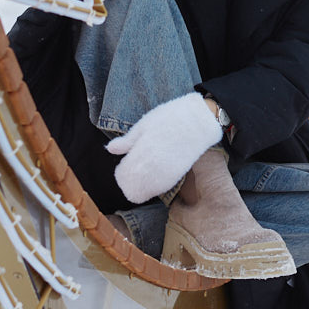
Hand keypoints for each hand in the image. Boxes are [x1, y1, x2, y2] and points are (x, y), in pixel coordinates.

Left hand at [105, 92, 222, 202]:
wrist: (198, 121)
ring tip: (145, 171)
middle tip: (133, 169)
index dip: (122, 172)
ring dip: (142, 185)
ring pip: (147, 191)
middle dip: (131, 181)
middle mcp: (153, 168)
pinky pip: (160, 188)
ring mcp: (166, 174)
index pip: (124, 175)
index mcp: (142, 152)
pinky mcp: (177, 176)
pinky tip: (155, 174)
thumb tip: (109, 149)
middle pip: (134, 187)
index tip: (125, 164)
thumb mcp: (144, 124)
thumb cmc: (169, 118)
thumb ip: (127, 140)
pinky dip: (154, 185)